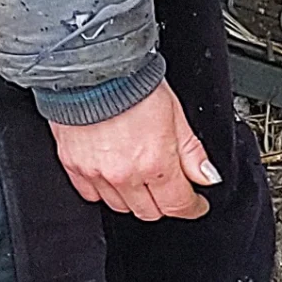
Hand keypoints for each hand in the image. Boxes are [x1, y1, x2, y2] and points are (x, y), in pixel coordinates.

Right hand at [50, 81, 219, 220]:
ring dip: (135, 199)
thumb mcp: (176, 115)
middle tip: (169, 188)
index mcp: (155, 163)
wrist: (92, 68)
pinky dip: (104, 192)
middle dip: (165, 204)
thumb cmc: (134, 84)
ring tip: (141, 178)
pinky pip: (90, 195)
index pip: (178, 205)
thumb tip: (207, 177)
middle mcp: (125, 175)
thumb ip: (192, 152)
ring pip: (120, 208)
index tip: (196, 204)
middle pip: (150, 212)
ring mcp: (96, 174)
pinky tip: (113, 177)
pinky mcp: (73, 167)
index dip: (192, 207)